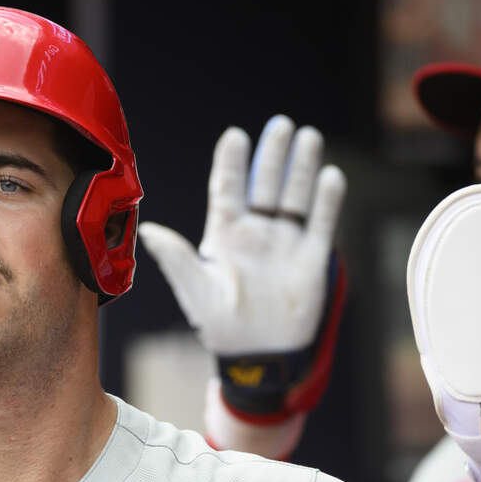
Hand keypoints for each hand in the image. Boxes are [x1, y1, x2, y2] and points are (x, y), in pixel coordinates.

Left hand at [138, 115, 345, 354]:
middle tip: (280, 124)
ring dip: (302, 168)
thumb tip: (150, 231)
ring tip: (307, 137)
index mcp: (223, 235)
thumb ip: (177, 259)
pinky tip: (331, 176)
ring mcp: (285, 243)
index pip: (227, 190)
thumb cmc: (220, 325)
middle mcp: (255, 232)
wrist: (259, 356)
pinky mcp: (311, 259)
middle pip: (265, 184)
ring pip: (295, 196)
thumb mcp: (195, 290)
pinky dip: (327, 201)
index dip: (231, 164)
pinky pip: (321, 224)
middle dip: (273, 155)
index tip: (236, 135)